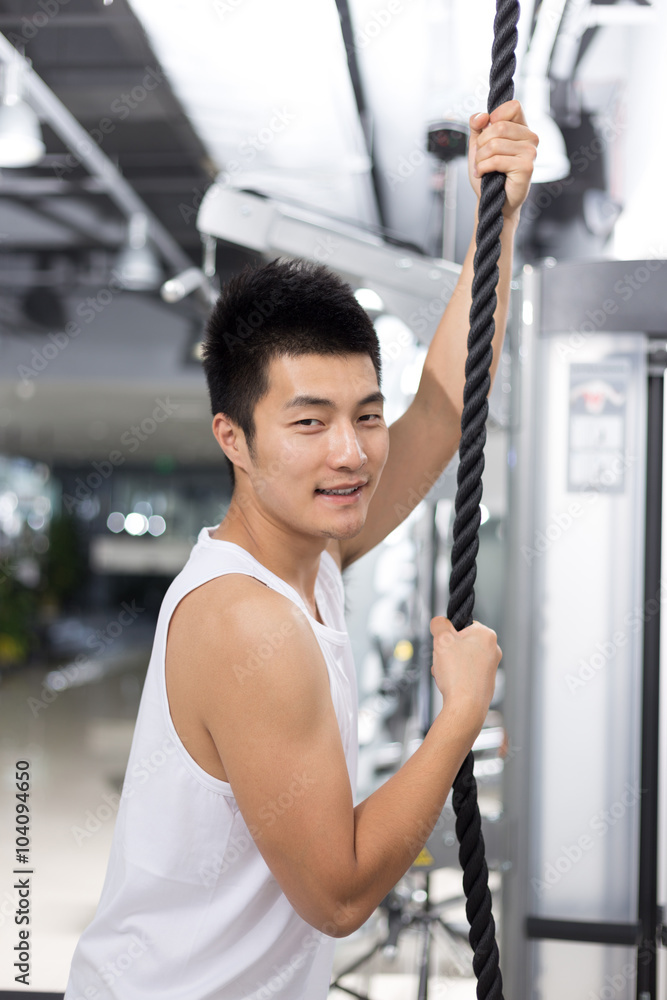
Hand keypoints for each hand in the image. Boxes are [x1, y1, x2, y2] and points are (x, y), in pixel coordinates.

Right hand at [430, 616, 501, 739]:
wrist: (465, 708)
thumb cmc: (458, 674)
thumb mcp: (442, 640)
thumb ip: (439, 624)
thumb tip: (439, 621)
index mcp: (486, 635)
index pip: (462, 625)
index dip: (448, 634)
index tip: (443, 644)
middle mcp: (493, 650)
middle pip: (461, 642)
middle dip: (447, 651)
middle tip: (443, 660)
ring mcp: (490, 667)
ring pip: (461, 658)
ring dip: (449, 664)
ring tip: (446, 674)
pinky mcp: (485, 682)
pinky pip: (465, 673)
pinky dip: (456, 676)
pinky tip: (450, 684)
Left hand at [467, 99, 538, 221]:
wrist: (492, 202)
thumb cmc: (488, 174)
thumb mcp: (478, 146)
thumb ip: (477, 126)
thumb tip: (482, 115)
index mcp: (522, 128)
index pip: (512, 106)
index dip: (494, 116)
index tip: (486, 134)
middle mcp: (531, 138)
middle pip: (498, 125)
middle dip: (481, 144)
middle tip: (480, 158)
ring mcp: (531, 152)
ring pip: (494, 144)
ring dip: (480, 159)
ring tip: (481, 168)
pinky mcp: (526, 167)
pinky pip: (496, 160)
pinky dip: (482, 168)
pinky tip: (484, 174)